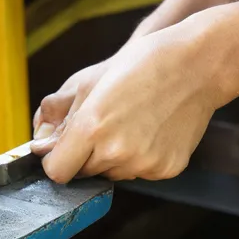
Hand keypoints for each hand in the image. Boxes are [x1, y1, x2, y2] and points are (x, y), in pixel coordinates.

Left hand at [31, 22, 219, 182]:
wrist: (198, 64)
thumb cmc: (142, 64)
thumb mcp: (91, 83)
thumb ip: (60, 119)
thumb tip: (40, 147)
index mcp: (92, 128)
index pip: (57, 171)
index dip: (56, 160)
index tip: (61, 150)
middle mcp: (115, 152)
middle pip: (83, 173)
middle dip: (85, 156)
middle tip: (106, 125)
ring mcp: (142, 164)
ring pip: (111, 174)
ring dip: (112, 158)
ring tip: (131, 124)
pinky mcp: (164, 170)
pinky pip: (138, 173)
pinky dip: (139, 159)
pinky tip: (151, 131)